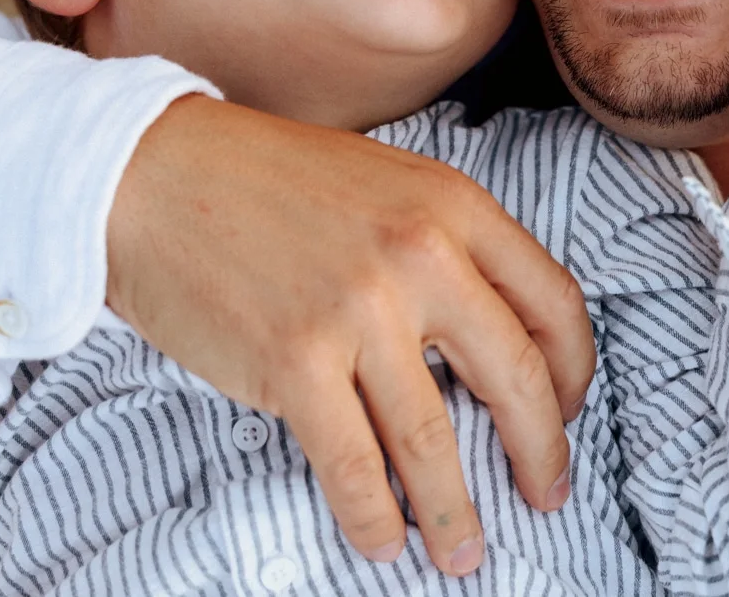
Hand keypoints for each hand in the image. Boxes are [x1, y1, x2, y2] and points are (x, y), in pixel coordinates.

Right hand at [106, 96, 594, 575]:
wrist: (154, 175)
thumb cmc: (270, 182)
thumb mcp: (388, 185)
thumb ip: (449, 248)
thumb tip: (495, 345)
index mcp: (454, 205)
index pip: (554, 304)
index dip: (575, 373)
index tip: (566, 412)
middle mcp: (420, 255)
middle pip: (517, 379)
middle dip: (541, 453)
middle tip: (546, 494)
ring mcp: (359, 312)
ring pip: (435, 441)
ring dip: (457, 514)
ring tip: (466, 552)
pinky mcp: (295, 363)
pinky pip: (355, 466)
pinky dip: (375, 518)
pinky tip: (383, 542)